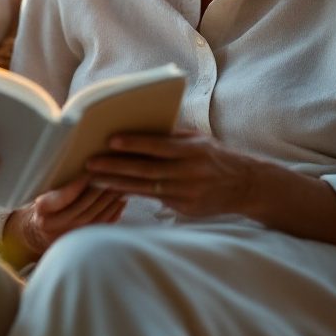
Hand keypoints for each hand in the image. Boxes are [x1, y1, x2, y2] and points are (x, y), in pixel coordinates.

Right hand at [6, 176, 124, 262]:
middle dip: (100, 190)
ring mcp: (70, 235)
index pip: (65, 197)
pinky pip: (102, 225)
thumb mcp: (43, 193)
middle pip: (83, 207)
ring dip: (110, 200)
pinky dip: (114, 211)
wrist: (37, 232)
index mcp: (43, 210)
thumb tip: (86, 166)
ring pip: (95, 217)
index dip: (79, 184)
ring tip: (121, 184)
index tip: (92, 171)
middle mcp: (55, 225)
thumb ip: (59, 185)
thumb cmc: (44, 205)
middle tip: (113, 174)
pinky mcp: (82, 240)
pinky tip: (122, 199)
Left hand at [85, 130, 256, 218]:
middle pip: (146, 169)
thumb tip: (141, 128)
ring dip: (118, 183)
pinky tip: (114, 189)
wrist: (244, 185)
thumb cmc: (215, 156)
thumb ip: (173, 137)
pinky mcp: (184, 207)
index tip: (111, 140)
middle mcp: (189, 172)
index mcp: (193, 150)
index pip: (159, 146)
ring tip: (95, 178)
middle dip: (116, 166)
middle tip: (91, 163)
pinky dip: (133, 193)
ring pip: (146, 187)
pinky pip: (154, 198)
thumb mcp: (198, 141)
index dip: (135, 143)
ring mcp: (186, 192)